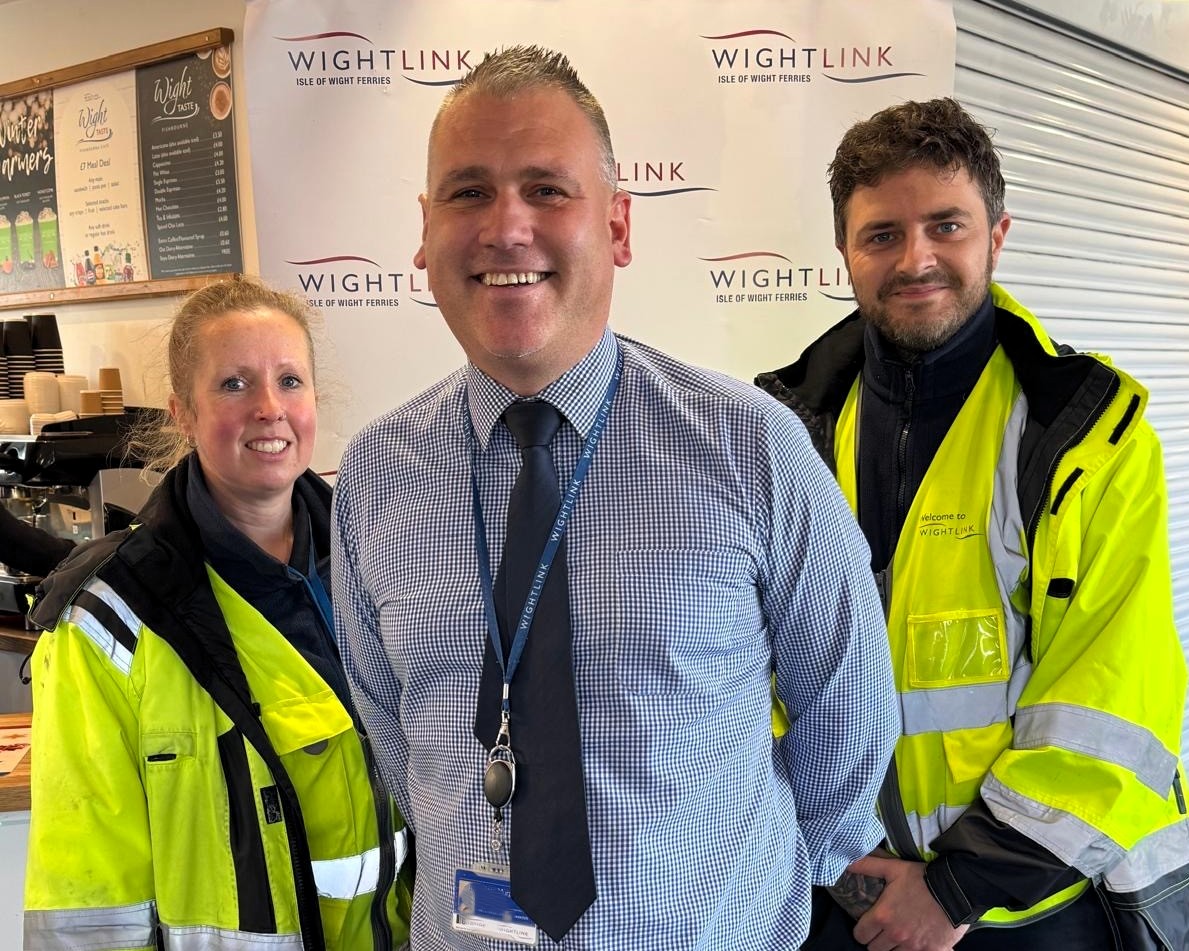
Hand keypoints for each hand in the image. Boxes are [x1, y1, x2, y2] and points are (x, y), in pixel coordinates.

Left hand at [849, 855, 968, 950]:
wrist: (955, 888)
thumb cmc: (921, 878)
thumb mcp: (893, 868)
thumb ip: (868, 865)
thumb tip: (848, 862)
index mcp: (882, 916)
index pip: (860, 936)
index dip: (862, 930)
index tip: (869, 925)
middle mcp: (895, 935)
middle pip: (875, 949)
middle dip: (877, 940)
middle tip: (884, 931)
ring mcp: (914, 946)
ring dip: (894, 947)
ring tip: (900, 935)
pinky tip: (917, 942)